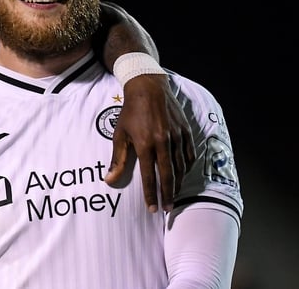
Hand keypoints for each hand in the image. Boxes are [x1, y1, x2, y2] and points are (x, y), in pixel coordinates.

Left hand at [105, 73, 193, 212]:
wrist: (148, 88)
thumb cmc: (130, 112)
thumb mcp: (119, 134)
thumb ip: (117, 159)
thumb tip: (109, 180)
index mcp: (145, 144)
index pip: (148, 175)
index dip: (150, 194)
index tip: (152, 208)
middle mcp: (163, 142)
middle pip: (168, 175)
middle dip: (168, 195)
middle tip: (167, 210)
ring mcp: (177, 137)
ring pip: (180, 167)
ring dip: (178, 184)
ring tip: (174, 196)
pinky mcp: (186, 131)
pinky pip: (189, 155)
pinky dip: (186, 168)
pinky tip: (182, 175)